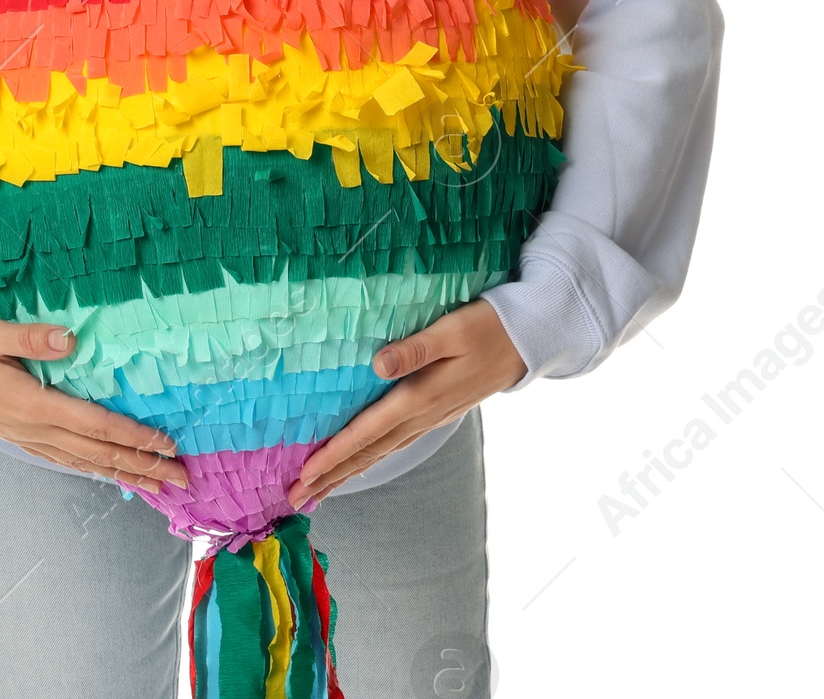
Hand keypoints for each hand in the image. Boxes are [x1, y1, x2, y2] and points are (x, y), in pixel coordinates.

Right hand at [0, 313, 188, 495]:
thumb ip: (30, 338)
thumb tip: (71, 339)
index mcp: (30, 403)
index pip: (95, 425)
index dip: (134, 437)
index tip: (168, 446)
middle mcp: (31, 427)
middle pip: (97, 452)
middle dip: (143, 466)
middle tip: (183, 479)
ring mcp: (23, 434)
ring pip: (82, 461)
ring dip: (123, 472)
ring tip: (157, 486)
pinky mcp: (15, 432)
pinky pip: (62, 458)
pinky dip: (90, 467)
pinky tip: (105, 471)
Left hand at [286, 299, 525, 507]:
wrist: (527, 341)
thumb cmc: (487, 327)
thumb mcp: (452, 330)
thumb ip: (415, 348)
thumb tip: (377, 364)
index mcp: (421, 395)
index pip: (367, 431)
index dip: (335, 453)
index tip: (305, 473)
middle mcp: (423, 414)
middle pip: (369, 451)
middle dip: (331, 474)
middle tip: (296, 496)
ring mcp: (432, 418)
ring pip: (382, 451)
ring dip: (349, 470)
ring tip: (319, 488)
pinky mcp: (438, 413)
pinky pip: (397, 443)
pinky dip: (372, 457)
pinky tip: (362, 461)